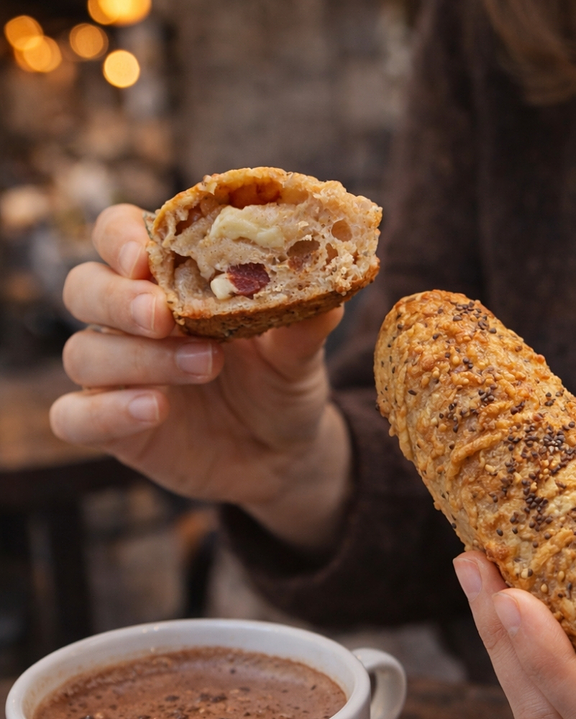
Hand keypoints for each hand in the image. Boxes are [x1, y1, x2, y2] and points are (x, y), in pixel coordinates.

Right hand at [51, 204, 351, 552]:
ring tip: (205, 366)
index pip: (117, 236)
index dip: (119, 237)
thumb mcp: (300, 351)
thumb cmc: (283, 382)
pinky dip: (107, 412)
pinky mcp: (113, 426)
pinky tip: (155, 410)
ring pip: (84, 353)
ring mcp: (118, 374)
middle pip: (85, 288)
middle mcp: (132, 321)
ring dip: (138, 357)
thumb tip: (328, 278)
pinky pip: (75, 416)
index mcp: (170, 279)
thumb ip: (304, 318)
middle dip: (120, 299)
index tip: (145, 254)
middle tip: (165, 314)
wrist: (285, 452)